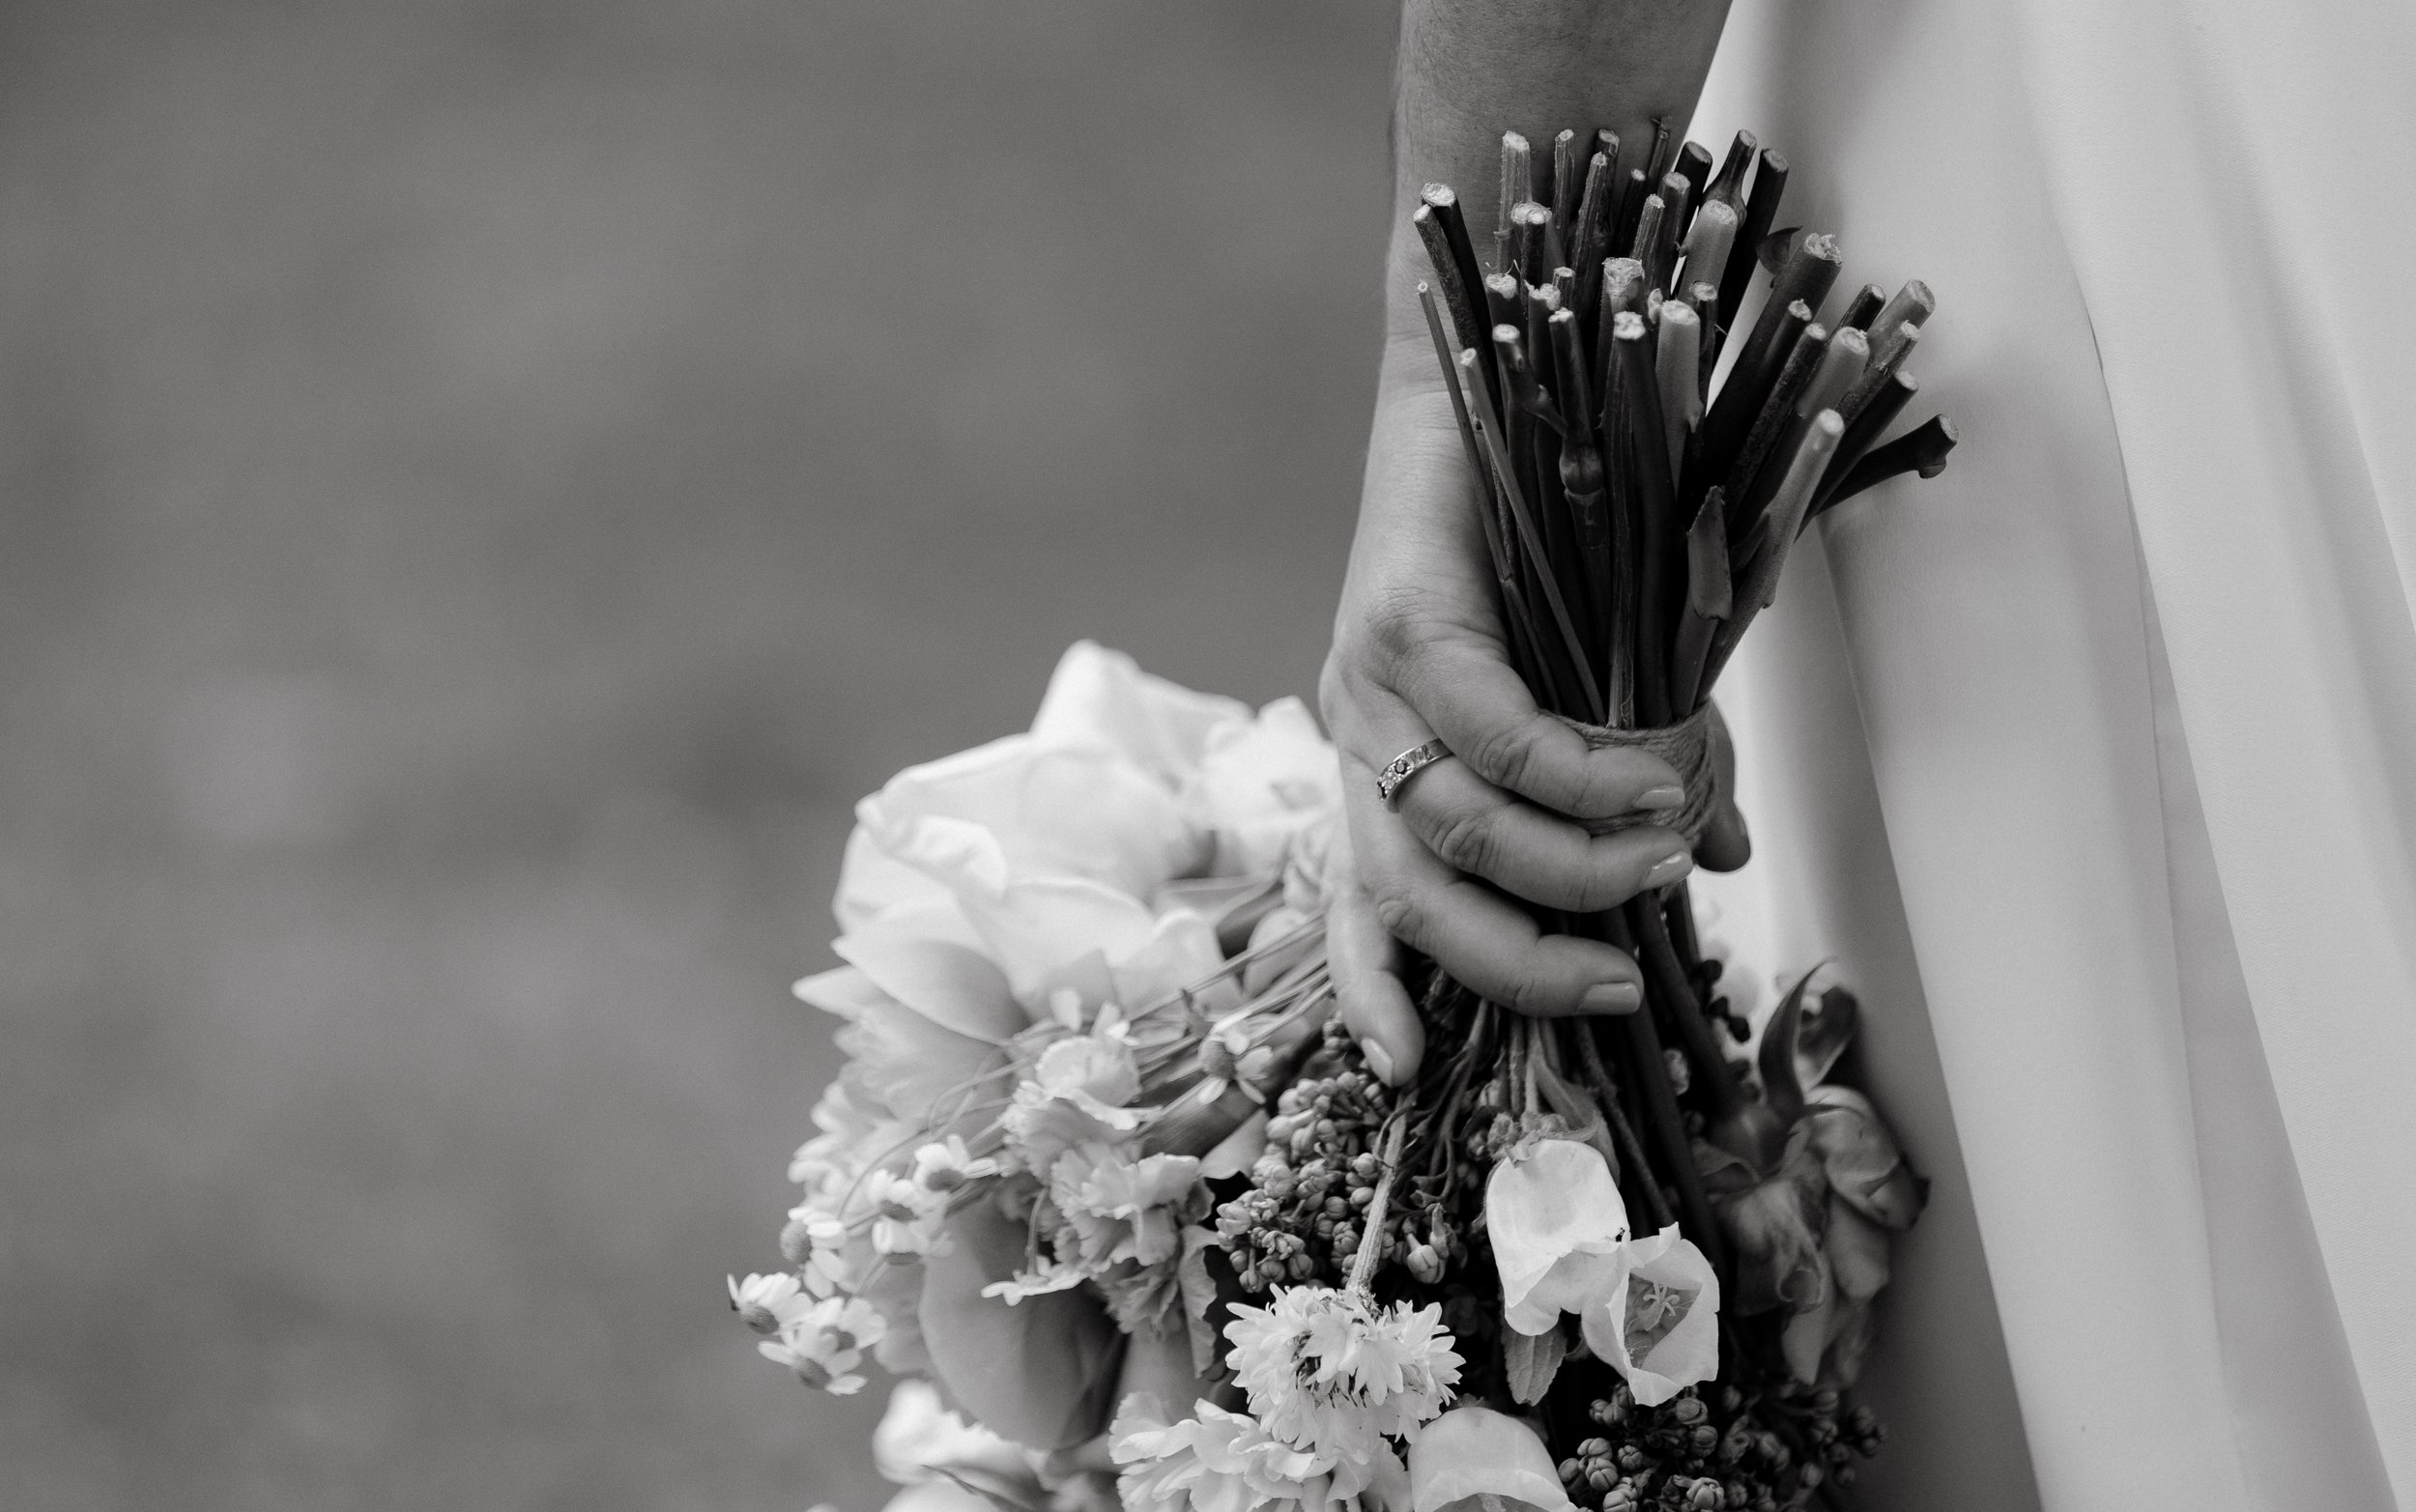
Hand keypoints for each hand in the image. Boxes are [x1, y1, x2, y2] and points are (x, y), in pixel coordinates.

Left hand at [1319, 342, 1748, 1086]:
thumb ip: (1638, 782)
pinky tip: (1644, 781)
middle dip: (1516, 960)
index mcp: (1386, 762)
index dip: (1375, 993)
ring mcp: (1369, 679)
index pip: (1359, 904)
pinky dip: (1575, 772)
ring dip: (1570, 862)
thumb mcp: (1600, 685)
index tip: (1409, 1073)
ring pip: (1456, 824)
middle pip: (1412, 895)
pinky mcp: (1400, 619)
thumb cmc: (1551, 534)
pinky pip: (1490, 734)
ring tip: (1661, 856)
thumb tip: (1715, 861)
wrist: (1501, 369)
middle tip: (1618, 983)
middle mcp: (1360, 732)